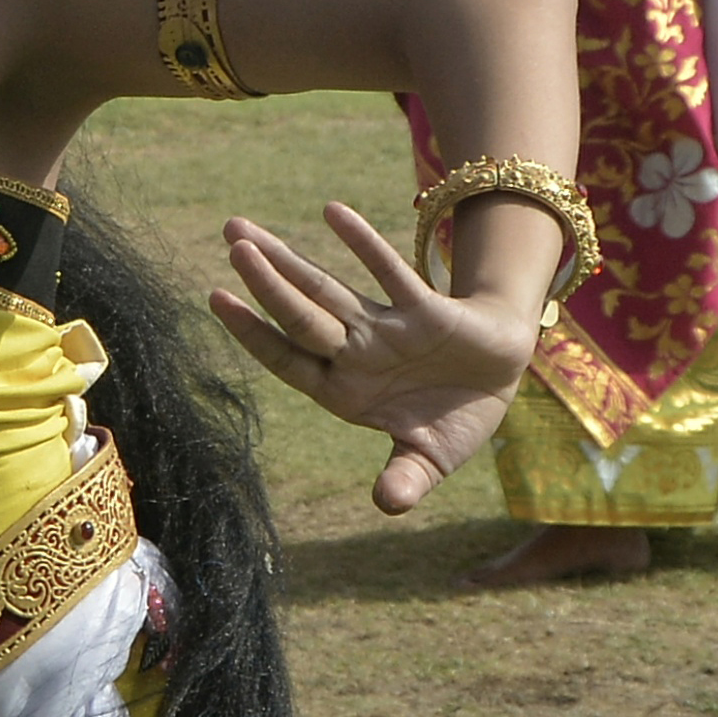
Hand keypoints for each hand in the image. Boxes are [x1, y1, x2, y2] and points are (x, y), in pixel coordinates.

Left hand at [208, 203, 539, 513]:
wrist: (502, 376)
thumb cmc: (455, 417)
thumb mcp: (432, 459)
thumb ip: (407, 479)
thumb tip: (388, 504)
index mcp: (345, 392)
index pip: (287, 359)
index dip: (253, 333)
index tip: (215, 299)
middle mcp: (355, 354)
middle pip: (299, 316)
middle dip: (263, 284)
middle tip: (230, 242)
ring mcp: (385, 328)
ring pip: (328, 291)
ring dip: (288, 262)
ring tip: (244, 230)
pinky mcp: (423, 310)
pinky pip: (389, 273)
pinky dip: (363, 243)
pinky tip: (331, 213)